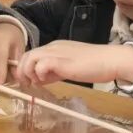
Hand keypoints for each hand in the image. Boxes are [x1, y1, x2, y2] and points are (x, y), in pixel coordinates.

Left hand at [15, 41, 132, 87]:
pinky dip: (39, 74)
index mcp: (54, 47)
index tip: (28, 81)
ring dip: (28, 72)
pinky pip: (41, 64)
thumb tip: (40, 80)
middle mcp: (52, 47)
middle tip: (27, 84)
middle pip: (27, 55)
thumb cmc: (93, 66)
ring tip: (36, 83)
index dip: (25, 67)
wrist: (110, 61)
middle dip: (22, 71)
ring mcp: (56, 52)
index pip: (31, 54)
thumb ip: (53, 72)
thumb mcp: (68, 68)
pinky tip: (45, 81)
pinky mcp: (61, 60)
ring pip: (30, 57)